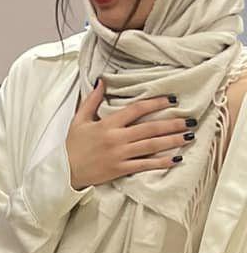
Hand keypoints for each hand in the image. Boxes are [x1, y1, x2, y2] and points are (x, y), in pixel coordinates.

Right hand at [66, 80, 189, 189]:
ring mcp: (119, 155)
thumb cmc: (72, 145)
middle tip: (189, 120)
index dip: (155, 103)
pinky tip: (175, 159)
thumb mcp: (79, 119)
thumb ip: (92, 100)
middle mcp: (116, 138)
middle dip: (172, 123)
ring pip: (151, 146)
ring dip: (172, 141)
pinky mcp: (120, 169)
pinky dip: (161, 162)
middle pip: (149, 128)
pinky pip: (145, 165)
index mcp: (107, 124)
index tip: (172, 99)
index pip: (136, 110)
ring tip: (188, 136)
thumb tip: (102, 81)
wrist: (64, 171)